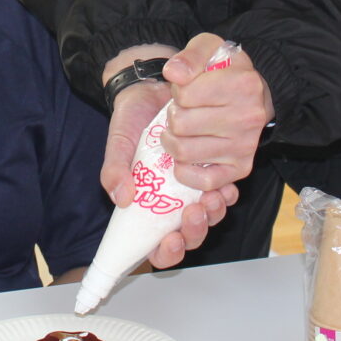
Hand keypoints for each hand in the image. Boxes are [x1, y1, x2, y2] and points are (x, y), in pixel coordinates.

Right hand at [98, 40, 247, 270]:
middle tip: (195, 212)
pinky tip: (225, 185)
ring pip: (209, 217)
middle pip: (189, 235)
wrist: (151, 88)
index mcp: (147, 206)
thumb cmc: (130, 121)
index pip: (158, 246)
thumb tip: (122, 199)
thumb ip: (115, 170)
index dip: (168, 253)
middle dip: (196, 231)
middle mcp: (171, 202)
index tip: (171, 240)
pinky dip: (225, 192)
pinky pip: (222, 190)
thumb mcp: (118, 144)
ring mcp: (191, 188)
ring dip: (214, 214)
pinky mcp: (209, 170)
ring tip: (212, 198)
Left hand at [163, 33, 272, 189]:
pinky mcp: (241, 168)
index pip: (184, 95)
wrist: (253, 92)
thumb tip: (173, 74)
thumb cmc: (224, 70)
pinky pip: (205, 181)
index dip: (178, 91)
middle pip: (180, 124)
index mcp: (242, 84)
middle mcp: (248, 117)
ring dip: (173, 140)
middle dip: (174, 115)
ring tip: (182, 129)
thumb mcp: (208, 47)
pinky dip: (186, 172)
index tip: (187, 88)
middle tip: (184, 110)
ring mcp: (245, 146)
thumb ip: (190, 56)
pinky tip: (185, 157)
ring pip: (184, 152)